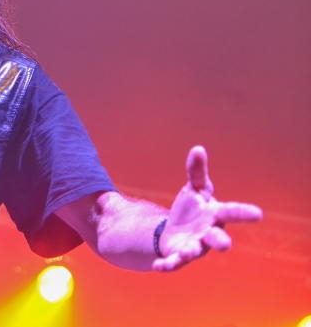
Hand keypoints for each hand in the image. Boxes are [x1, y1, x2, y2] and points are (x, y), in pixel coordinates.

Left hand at [153, 145, 262, 270]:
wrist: (178, 230)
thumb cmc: (194, 208)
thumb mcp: (195, 189)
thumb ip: (197, 172)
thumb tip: (197, 148)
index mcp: (215, 215)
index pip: (231, 212)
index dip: (244, 213)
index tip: (258, 214)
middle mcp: (208, 233)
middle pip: (217, 238)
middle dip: (221, 242)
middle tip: (226, 245)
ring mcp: (195, 246)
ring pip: (195, 252)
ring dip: (191, 252)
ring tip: (186, 252)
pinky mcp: (178, 255)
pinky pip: (173, 262)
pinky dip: (166, 264)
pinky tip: (157, 265)